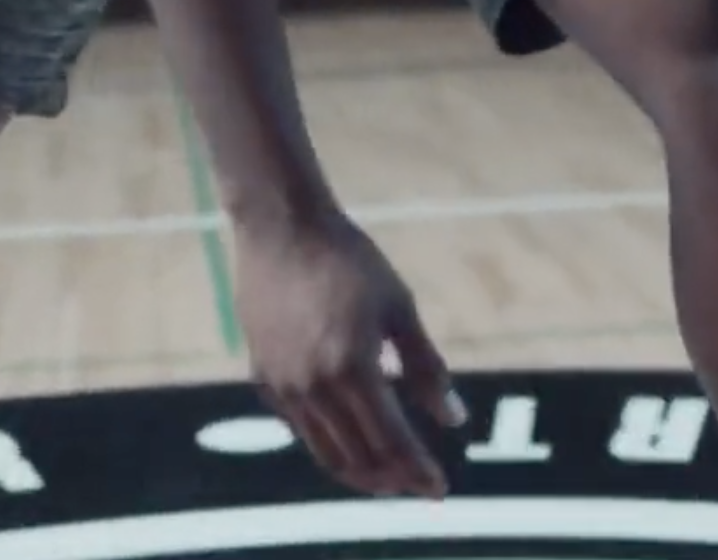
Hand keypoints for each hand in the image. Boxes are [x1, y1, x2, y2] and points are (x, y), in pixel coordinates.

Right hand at [229, 209, 467, 497]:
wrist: (281, 228)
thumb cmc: (351, 260)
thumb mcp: (400, 307)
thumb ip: (426, 367)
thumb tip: (455, 418)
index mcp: (354, 370)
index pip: (392, 442)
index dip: (418, 470)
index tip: (439, 489)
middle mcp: (315, 388)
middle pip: (357, 457)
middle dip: (391, 479)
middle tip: (414, 484)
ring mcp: (284, 386)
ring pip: (323, 451)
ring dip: (358, 471)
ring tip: (384, 475)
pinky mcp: (263, 377)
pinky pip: (298, 428)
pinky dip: (325, 444)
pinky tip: (345, 438)